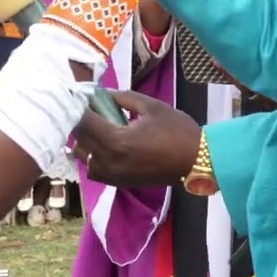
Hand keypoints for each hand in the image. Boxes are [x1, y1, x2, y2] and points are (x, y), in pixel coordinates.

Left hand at [72, 90, 202, 187]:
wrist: (197, 160)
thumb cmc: (177, 130)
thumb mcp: (151, 106)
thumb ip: (122, 98)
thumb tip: (101, 93)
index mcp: (117, 140)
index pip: (84, 122)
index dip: (79, 106)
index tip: (81, 95)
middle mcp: (109, 161)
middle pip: (80, 139)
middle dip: (81, 120)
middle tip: (89, 106)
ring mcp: (113, 175)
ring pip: (83, 156)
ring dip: (85, 140)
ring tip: (97, 126)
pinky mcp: (119, 182)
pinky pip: (94, 169)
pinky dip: (92, 156)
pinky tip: (104, 144)